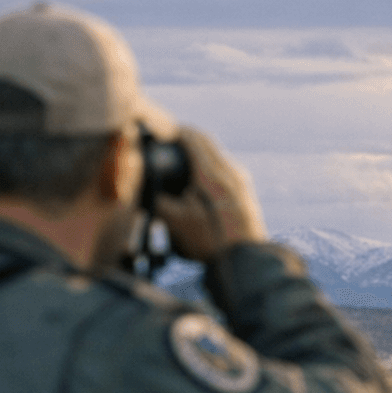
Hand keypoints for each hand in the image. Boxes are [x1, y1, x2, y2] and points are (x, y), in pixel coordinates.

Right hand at [155, 126, 267, 263]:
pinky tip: (198, 177)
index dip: (174, 131)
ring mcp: (241, 181)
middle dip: (186, 138)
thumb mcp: (174, 222)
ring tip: (180, 157)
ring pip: (217, 153)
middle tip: (168, 140)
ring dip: (199, 150)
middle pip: (206, 141)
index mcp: (212, 173)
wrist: (247, 261)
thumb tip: (144, 182)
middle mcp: (230, 171)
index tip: (160, 131)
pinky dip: (209, 164)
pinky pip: (225, 167)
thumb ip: (156, 198)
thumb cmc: (210, 243)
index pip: (193, 136)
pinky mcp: (245, 192)